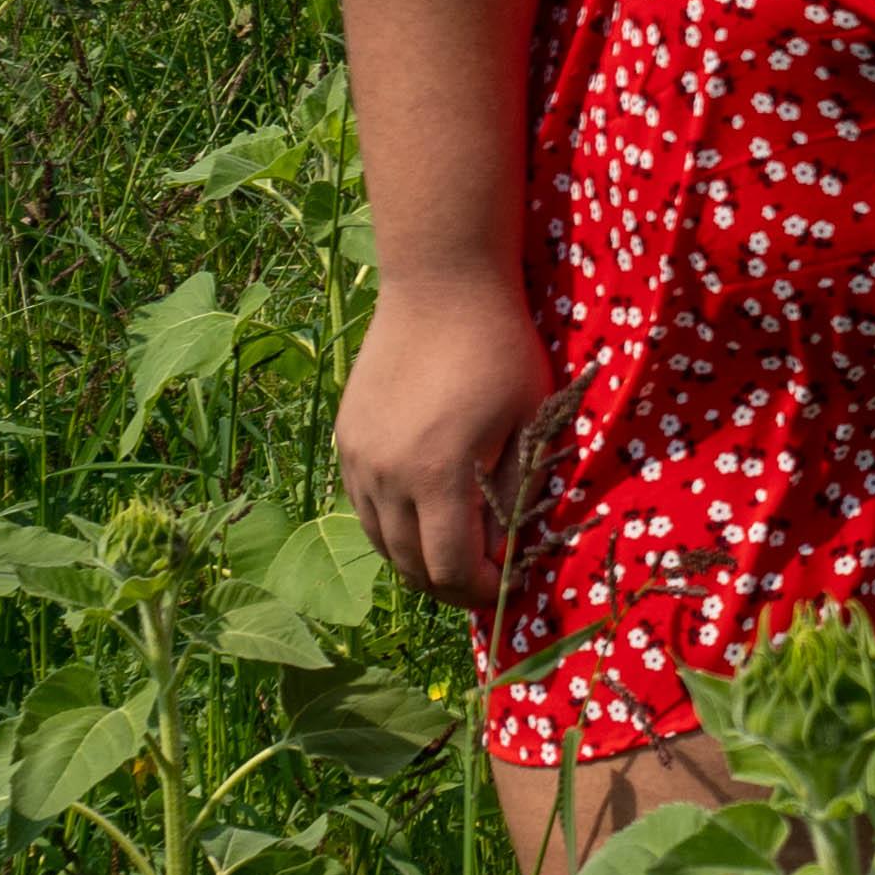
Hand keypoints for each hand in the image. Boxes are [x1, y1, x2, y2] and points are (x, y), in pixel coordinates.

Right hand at [338, 278, 556, 603]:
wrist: (441, 284)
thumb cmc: (499, 350)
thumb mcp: (528, 426)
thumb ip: (513, 498)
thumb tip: (503, 554)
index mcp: (434, 475)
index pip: (450, 568)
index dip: (482, 589)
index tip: (510, 583)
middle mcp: (384, 475)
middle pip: (410, 565)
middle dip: (451, 584)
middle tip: (486, 578)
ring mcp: (357, 457)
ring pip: (380, 541)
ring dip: (417, 558)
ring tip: (456, 552)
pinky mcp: (346, 439)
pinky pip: (363, 506)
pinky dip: (392, 525)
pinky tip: (424, 515)